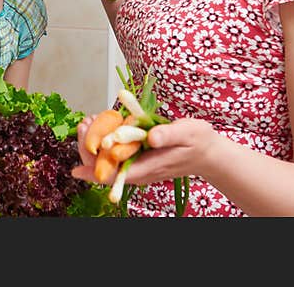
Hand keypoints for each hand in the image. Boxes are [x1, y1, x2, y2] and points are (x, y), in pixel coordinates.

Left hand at [71, 117, 218, 184]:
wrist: (208, 154)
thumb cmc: (198, 142)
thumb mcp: (187, 133)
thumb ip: (168, 134)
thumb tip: (151, 137)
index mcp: (146, 169)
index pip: (110, 173)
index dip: (91, 159)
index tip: (84, 136)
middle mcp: (137, 171)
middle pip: (101, 167)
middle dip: (88, 145)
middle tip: (86, 122)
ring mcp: (136, 166)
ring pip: (105, 160)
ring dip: (94, 140)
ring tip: (90, 119)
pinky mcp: (136, 158)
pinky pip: (113, 153)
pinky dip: (104, 138)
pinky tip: (102, 122)